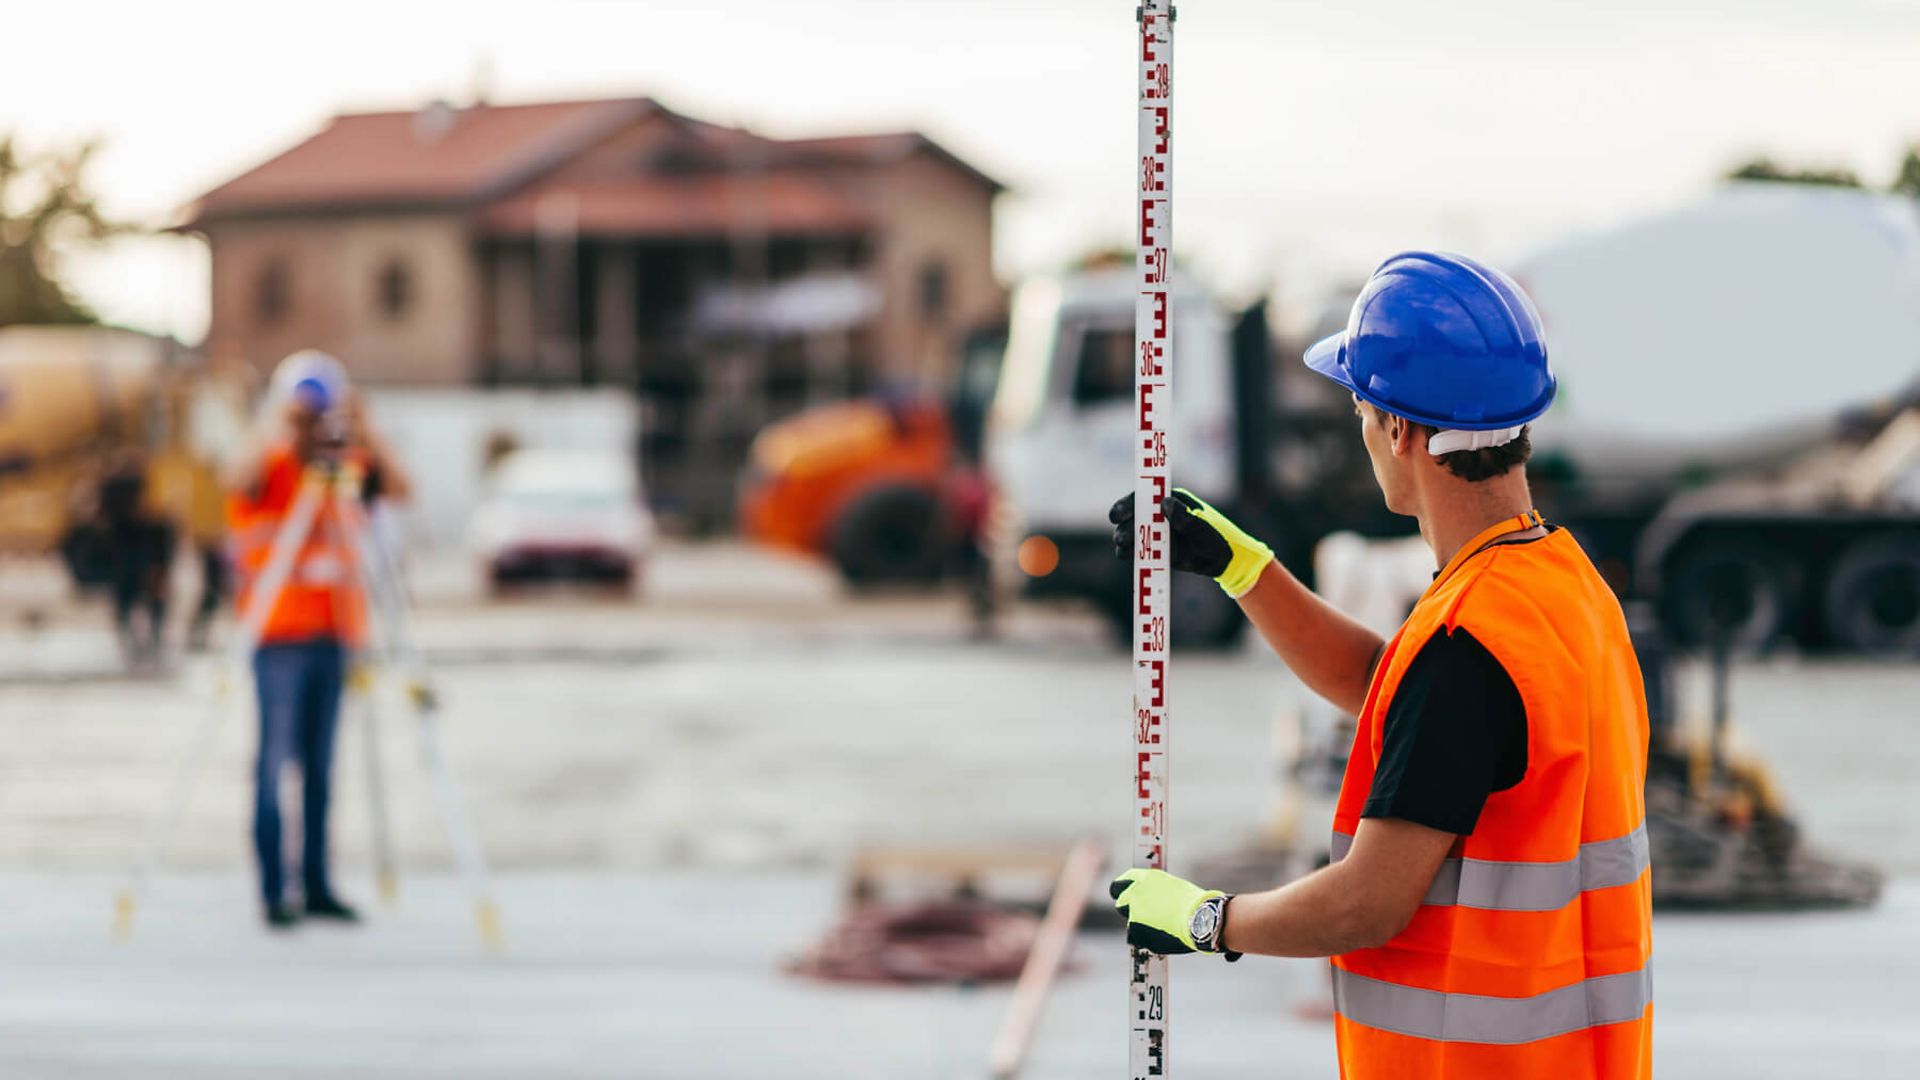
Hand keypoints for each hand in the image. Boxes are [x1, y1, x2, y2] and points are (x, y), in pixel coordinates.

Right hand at [1108, 488, 1273, 597]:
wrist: (1224, 561)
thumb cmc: (1217, 538)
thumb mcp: (1203, 528)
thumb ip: (1185, 517)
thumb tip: (1164, 502)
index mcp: (1173, 500)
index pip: (1146, 497)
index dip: (1129, 503)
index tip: (1118, 514)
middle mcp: (1161, 514)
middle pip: (1135, 515)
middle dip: (1125, 526)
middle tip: (1121, 538)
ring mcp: (1158, 531)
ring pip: (1133, 532)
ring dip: (1125, 539)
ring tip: (1123, 550)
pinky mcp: (1157, 548)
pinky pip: (1139, 548)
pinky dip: (1130, 552)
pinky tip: (1126, 556)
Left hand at [1109, 868, 1240, 958]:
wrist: (1201, 919)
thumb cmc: (1195, 904)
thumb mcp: (1173, 888)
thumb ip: (1156, 893)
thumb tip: (1151, 902)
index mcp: (1145, 879)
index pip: (1124, 881)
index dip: (1125, 889)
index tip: (1126, 894)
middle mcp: (1135, 893)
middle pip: (1120, 902)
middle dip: (1127, 908)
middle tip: (1139, 915)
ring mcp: (1134, 914)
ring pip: (1132, 923)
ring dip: (1142, 925)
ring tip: (1165, 928)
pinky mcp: (1137, 932)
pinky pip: (1140, 937)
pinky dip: (1149, 938)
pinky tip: (1167, 936)